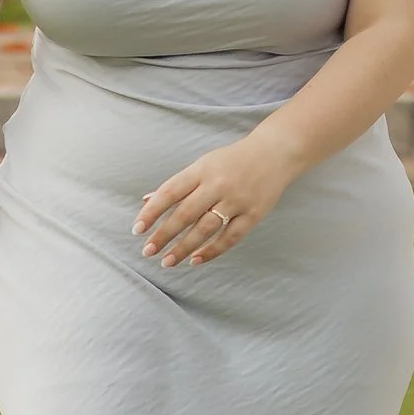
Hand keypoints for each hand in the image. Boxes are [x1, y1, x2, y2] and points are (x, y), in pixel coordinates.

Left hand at [135, 134, 294, 267]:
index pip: (170, 193)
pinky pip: (230, 237)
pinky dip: (212, 250)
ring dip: (184, 247)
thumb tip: (147, 201)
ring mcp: (237, 200)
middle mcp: (218, 184)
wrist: (275, 152)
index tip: (137, 230)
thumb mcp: (203, 164)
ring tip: (167, 261)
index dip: (152, 213)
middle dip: (164, 235)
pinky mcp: (254, 213)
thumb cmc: (233, 160)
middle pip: (185, 214)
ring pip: (205, 228)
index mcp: (202, 170)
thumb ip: (177, 184)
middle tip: (147, 252)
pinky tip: (196, 260)